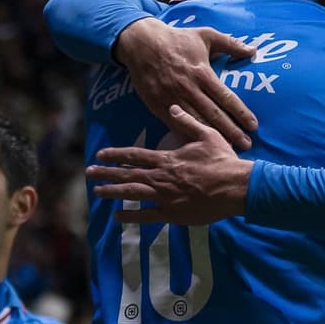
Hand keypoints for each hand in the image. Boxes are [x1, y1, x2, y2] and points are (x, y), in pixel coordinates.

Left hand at [86, 105, 252, 225]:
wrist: (235, 187)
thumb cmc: (223, 160)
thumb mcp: (207, 135)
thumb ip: (186, 122)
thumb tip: (172, 107)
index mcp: (167, 159)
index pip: (135, 155)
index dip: (116, 154)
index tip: (100, 154)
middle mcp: (161, 178)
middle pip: (127, 174)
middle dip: (106, 173)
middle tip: (89, 173)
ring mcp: (165, 197)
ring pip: (132, 194)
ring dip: (112, 192)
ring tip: (97, 192)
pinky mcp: (173, 214)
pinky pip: (146, 216)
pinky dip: (130, 216)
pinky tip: (117, 216)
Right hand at [114, 17, 257, 149]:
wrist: (141, 42)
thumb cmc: (176, 38)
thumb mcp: (206, 35)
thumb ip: (230, 44)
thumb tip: (253, 50)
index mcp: (202, 73)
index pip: (226, 98)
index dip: (241, 113)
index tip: (253, 126)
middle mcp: (189, 88)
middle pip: (214, 115)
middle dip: (232, 131)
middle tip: (246, 145)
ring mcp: (172, 98)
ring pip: (196, 122)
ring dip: (213, 136)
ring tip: (228, 149)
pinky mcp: (157, 104)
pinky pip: (175, 124)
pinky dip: (187, 135)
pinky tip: (198, 144)